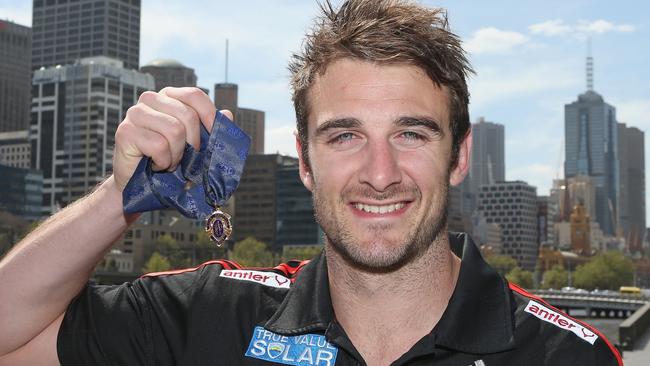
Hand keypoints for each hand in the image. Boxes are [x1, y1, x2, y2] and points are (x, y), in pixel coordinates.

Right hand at [112, 87, 233, 191]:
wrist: (139, 184)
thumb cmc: (169, 161)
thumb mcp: (193, 144)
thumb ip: (209, 129)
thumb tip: (227, 114)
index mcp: (168, 97)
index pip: (194, 95)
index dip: (209, 115)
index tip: (214, 136)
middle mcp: (150, 99)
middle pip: (187, 115)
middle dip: (192, 143)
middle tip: (184, 158)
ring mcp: (135, 113)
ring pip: (174, 130)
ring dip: (177, 155)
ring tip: (169, 162)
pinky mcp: (125, 131)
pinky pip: (158, 145)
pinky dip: (163, 161)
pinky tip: (156, 164)